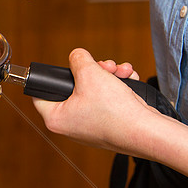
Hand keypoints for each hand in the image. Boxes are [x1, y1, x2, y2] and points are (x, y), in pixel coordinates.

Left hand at [31, 48, 160, 155]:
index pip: (40, 94)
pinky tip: (128, 80)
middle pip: (73, 87)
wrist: (147, 131)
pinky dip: (118, 87)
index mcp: (56, 119)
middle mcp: (71, 126)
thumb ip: (78, 59)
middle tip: (103, 66)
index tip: (58, 70)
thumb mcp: (90, 73)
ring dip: (108, 76)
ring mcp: (90, 126)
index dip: (49, 78)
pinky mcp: (108, 124)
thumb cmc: (115, 111)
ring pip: (93, 90)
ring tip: (120, 72)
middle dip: (92, 71)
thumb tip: (77, 56)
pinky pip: (107, 99)